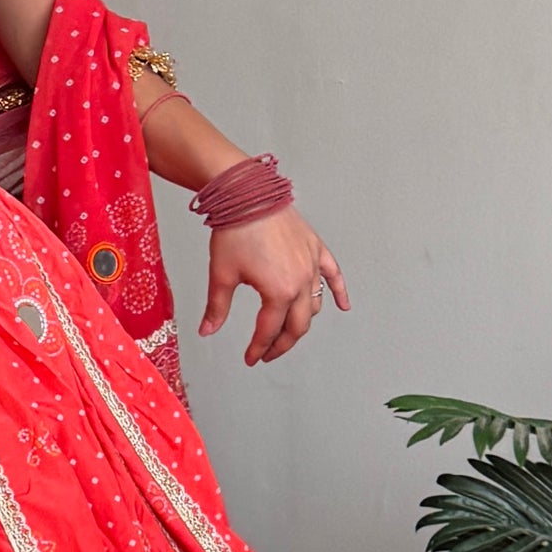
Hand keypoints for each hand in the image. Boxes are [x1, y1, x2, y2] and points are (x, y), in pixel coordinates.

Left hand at [200, 205, 348, 365]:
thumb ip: (217, 307)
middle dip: (281, 344)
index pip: (269, 331)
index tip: (250, 358)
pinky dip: (339, 292)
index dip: (258, 348)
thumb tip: (207, 330)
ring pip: (314, 305)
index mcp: (279, 291)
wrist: (248, 194)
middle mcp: (301, 281)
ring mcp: (312, 265)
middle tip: (267, 353)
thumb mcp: (221, 274)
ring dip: (302, 321)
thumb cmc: (234, 231)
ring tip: (288, 331)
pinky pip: (334, 275)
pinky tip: (344, 306)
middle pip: (297, 325)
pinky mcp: (316, 249)